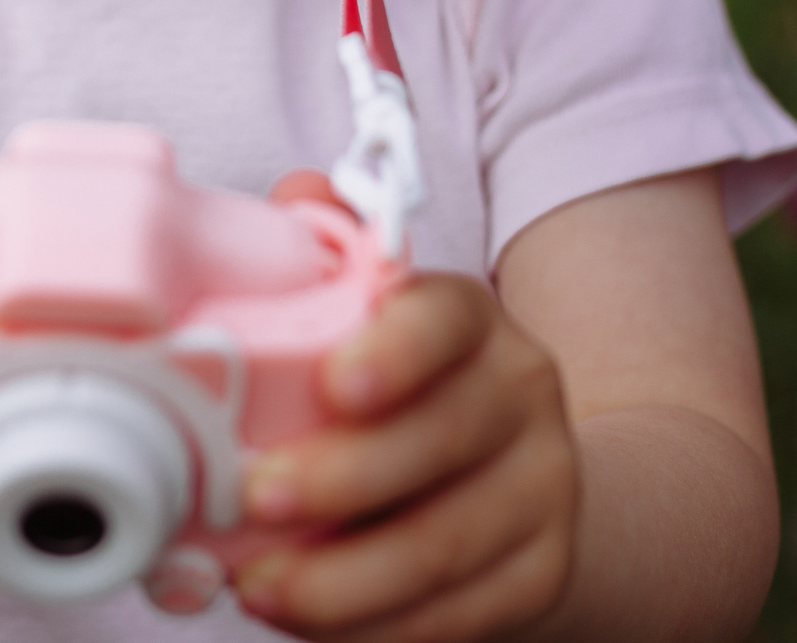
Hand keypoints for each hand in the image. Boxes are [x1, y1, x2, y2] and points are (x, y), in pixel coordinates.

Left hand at [230, 267, 579, 642]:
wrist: (519, 476)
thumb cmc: (404, 391)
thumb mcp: (372, 315)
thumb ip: (329, 255)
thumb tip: (295, 197)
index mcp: (469, 320)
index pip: (442, 318)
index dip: (393, 349)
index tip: (334, 383)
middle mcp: (520, 395)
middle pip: (441, 438)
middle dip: (340, 477)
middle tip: (252, 497)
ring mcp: (543, 488)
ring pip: (445, 543)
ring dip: (341, 578)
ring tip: (258, 587)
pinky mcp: (541, 574)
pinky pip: (456, 615)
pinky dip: (374, 630)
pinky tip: (307, 623)